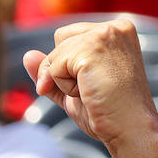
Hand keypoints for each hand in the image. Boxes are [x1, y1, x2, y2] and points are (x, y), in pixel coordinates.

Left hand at [23, 19, 157, 148]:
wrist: (130, 130)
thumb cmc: (108, 113)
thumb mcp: (74, 87)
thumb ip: (52, 71)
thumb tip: (27, 55)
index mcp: (117, 31)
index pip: (70, 37)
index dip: (67, 65)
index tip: (89, 86)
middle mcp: (114, 27)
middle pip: (60, 39)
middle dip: (62, 69)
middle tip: (91, 90)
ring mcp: (105, 35)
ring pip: (56, 54)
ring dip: (64, 81)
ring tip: (92, 91)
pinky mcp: (92, 48)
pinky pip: (54, 66)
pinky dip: (64, 86)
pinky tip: (87, 93)